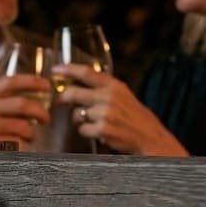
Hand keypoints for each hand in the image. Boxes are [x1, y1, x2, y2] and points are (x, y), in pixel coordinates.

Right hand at [0, 74, 51, 144]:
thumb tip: (22, 100)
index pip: (11, 82)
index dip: (33, 82)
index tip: (46, 85)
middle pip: (23, 104)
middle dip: (41, 112)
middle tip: (45, 118)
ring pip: (23, 127)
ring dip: (31, 133)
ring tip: (29, 137)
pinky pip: (16, 144)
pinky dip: (22, 146)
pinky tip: (18, 147)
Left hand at [52, 63, 188, 156]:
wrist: (150, 137)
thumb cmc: (134, 117)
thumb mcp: (123, 95)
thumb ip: (103, 89)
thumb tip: (77, 84)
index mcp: (114, 85)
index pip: (87, 72)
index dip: (68, 69)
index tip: (55, 69)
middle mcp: (109, 97)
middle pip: (73, 93)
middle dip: (62, 98)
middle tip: (60, 102)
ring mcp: (105, 113)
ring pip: (76, 114)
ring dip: (80, 120)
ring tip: (95, 122)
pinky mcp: (103, 129)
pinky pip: (82, 129)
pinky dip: (86, 132)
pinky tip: (98, 132)